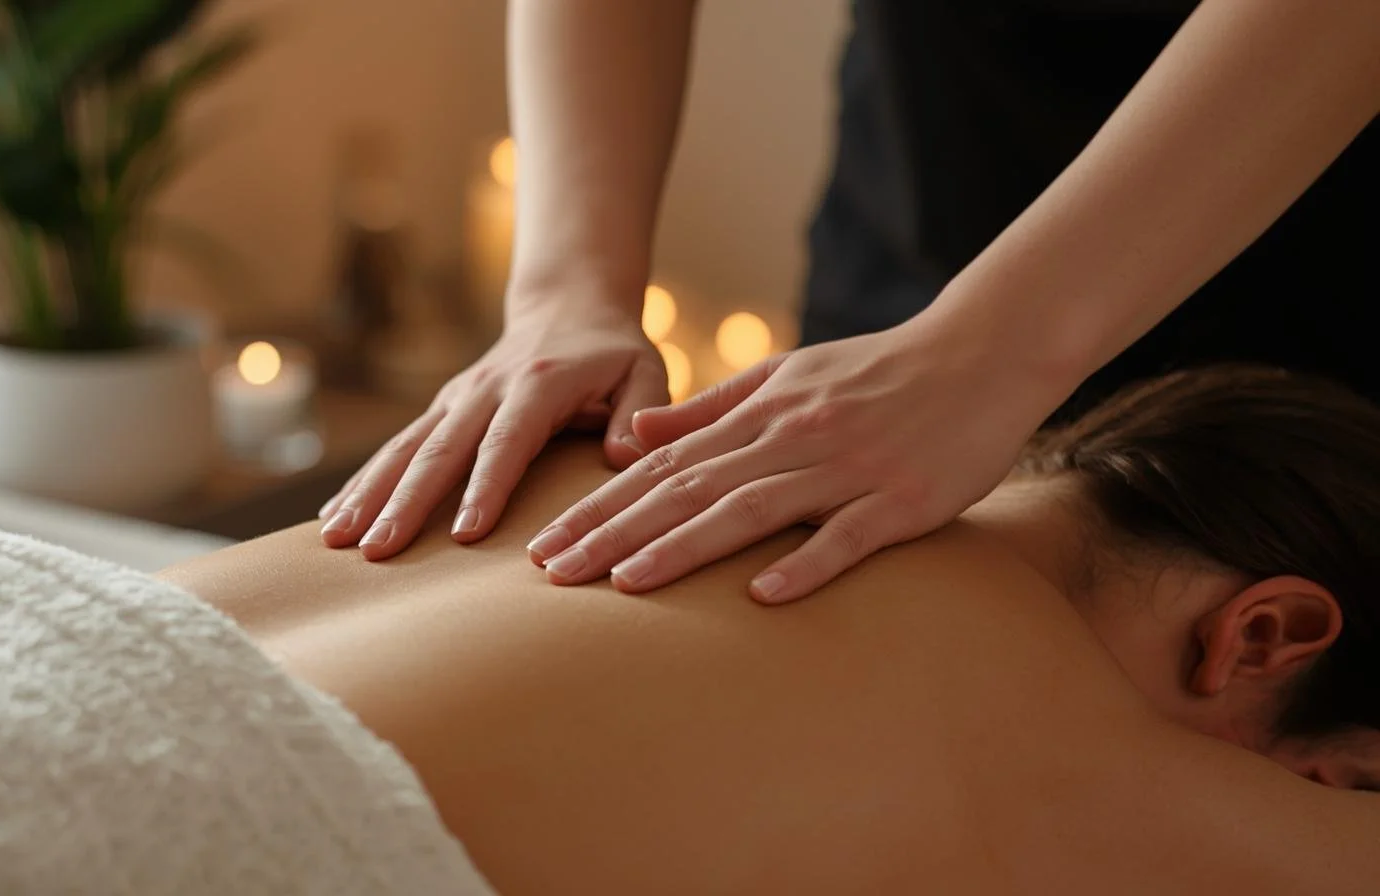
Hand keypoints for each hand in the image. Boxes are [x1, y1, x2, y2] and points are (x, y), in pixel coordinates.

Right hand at [320, 305, 668, 559]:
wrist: (568, 307)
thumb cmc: (613, 353)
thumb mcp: (645, 371)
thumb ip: (642, 413)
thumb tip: (626, 459)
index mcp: (537, 385)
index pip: (507, 442)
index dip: (486, 487)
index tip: (466, 534)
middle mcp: (485, 391)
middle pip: (439, 450)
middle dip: (405, 502)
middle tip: (378, 550)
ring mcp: (455, 400)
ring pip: (404, 449)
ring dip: (368, 494)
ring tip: (337, 540)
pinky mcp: (440, 411)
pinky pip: (396, 449)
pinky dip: (363, 484)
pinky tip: (333, 519)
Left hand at [524, 317, 1065, 603]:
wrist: (981, 352)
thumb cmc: (878, 370)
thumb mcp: (787, 374)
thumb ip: (712, 405)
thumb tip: (636, 429)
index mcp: (761, 413)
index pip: (662, 466)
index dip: (601, 506)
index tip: (546, 544)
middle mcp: (792, 439)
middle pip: (688, 490)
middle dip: (615, 532)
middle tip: (553, 573)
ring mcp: (846, 469)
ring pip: (751, 510)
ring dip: (684, 547)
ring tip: (624, 584)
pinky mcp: (901, 499)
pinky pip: (847, 535)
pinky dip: (806, 563)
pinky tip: (762, 597)